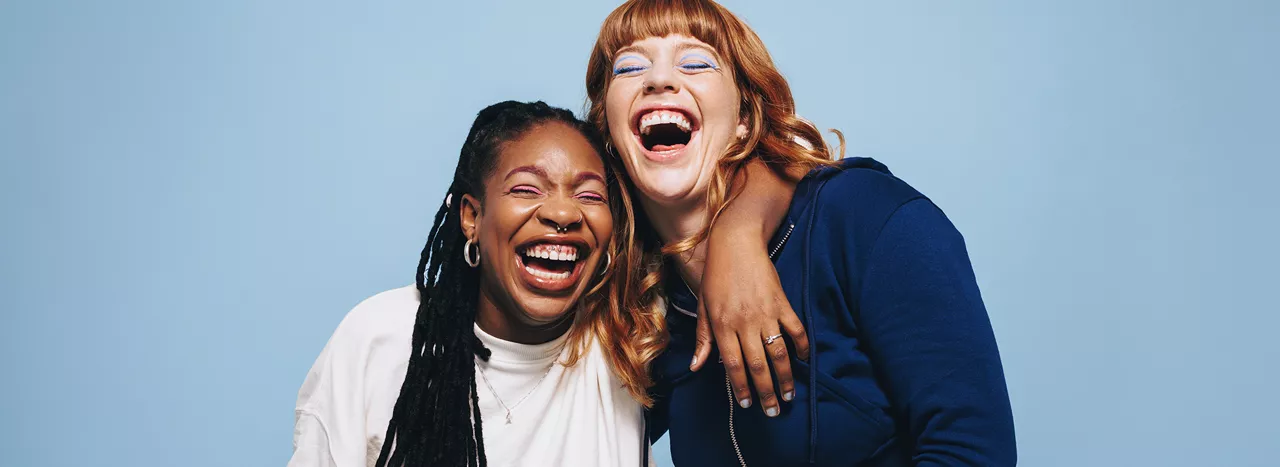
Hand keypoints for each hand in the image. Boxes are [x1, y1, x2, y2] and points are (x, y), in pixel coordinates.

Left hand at [692, 230, 808, 417]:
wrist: (736, 242)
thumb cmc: (716, 275)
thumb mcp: (703, 306)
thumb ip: (703, 338)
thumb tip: (696, 366)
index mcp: (723, 325)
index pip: (733, 365)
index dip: (741, 387)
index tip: (747, 404)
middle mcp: (745, 322)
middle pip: (758, 365)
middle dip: (766, 391)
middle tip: (772, 410)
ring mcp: (766, 313)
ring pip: (778, 353)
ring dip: (785, 377)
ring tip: (789, 394)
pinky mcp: (782, 303)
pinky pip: (796, 329)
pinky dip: (801, 346)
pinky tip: (802, 360)